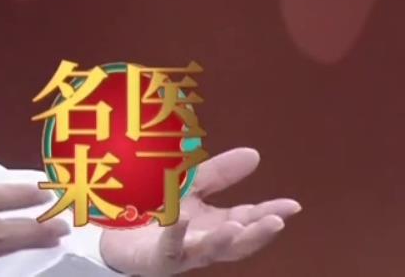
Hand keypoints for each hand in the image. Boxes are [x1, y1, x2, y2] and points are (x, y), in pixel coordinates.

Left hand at [99, 147, 299, 273]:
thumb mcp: (193, 187)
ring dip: (223, 241)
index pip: (249, 218)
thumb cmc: (162, 212)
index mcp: (217, 224)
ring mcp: (183, 252)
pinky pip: (168, 246)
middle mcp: (205, 242)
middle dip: (258, 233)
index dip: (271, 213)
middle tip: (276, 222)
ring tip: (236, 227)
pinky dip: (176, 232)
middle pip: (237, 242)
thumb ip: (220, 173)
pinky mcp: (159, 258)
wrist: (119, 234)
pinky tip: (182, 217)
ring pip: (209, 251)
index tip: (292, 205)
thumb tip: (255, 154)